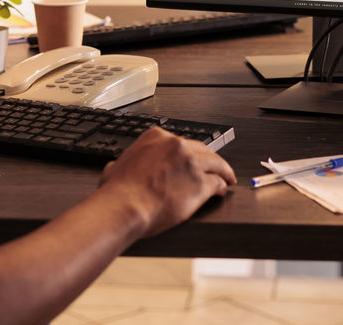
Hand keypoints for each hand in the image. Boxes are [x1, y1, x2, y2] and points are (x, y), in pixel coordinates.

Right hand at [97, 128, 234, 237]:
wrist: (127, 205)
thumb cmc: (119, 191)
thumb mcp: (115, 167)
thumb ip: (121, 164)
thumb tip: (115, 168)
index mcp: (156, 137)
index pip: (180, 142)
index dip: (188, 152)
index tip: (191, 158)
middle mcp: (177, 145)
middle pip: (201, 149)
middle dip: (207, 159)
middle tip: (213, 167)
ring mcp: (192, 163)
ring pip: (216, 163)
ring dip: (223, 171)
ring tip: (227, 178)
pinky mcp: (202, 183)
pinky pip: (218, 182)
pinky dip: (222, 187)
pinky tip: (221, 191)